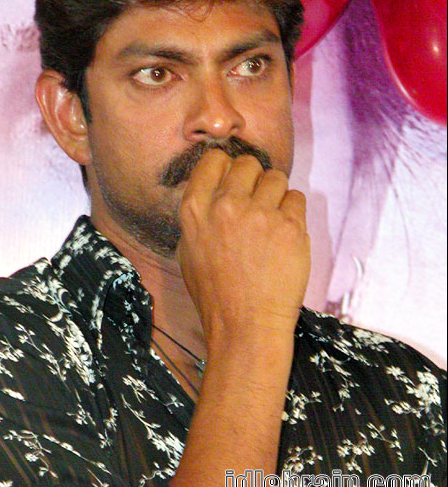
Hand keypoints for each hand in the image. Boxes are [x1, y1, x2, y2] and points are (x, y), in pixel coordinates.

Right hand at [176, 149, 310, 349]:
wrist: (246, 326)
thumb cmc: (216, 295)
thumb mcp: (188, 252)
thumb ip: (201, 216)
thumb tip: (218, 191)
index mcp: (195, 210)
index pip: (214, 160)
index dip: (227, 166)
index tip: (235, 177)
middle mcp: (225, 205)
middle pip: (248, 163)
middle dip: (255, 178)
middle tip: (257, 202)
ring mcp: (259, 214)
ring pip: (276, 177)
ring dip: (276, 194)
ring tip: (272, 221)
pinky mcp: (289, 226)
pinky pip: (297, 198)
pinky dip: (293, 212)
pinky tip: (285, 234)